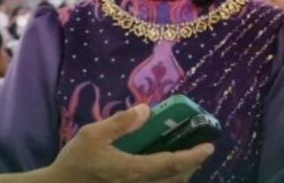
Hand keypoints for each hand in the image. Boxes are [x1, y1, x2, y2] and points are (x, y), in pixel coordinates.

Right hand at [44, 104, 213, 182]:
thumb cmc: (74, 163)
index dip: (193, 157)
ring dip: (181, 175)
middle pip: (175, 179)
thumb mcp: (91, 135)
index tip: (209, 147)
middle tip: (200, 150)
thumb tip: (146, 109)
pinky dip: (167, 180)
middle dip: (191, 166)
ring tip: (187, 159)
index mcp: (131, 170)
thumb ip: (120, 122)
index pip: (170, 164)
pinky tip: (166, 170)